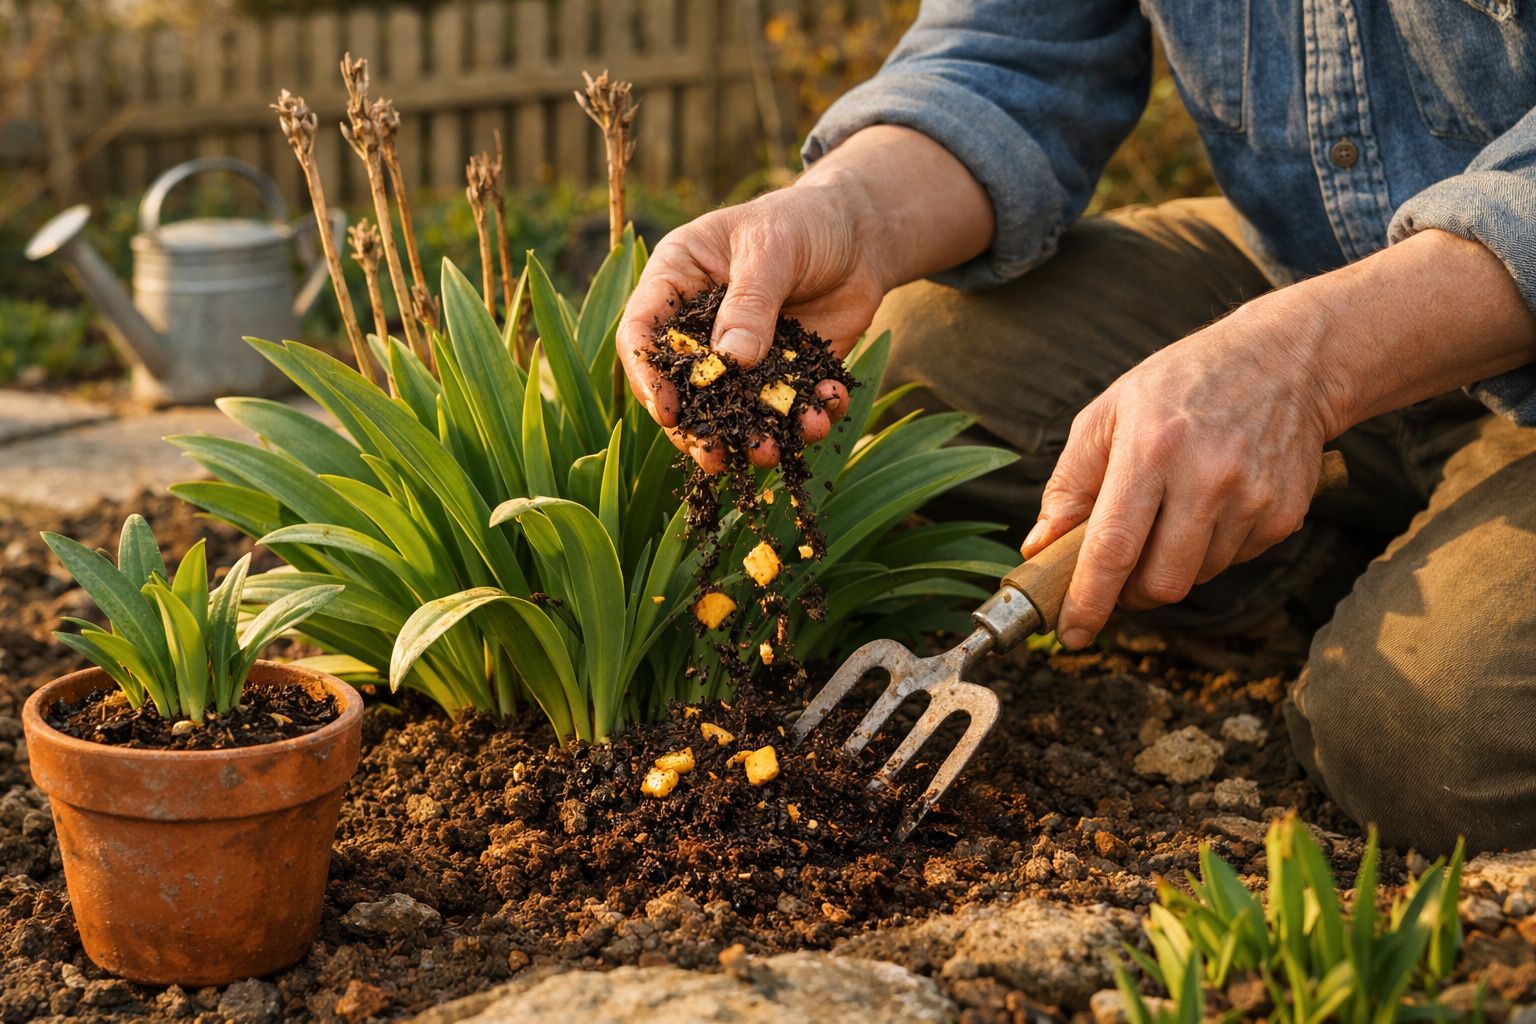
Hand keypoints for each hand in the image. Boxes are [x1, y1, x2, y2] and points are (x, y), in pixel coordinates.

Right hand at [617, 181, 874, 472]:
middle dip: (700, 428)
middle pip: (684, 385)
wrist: (862, 232)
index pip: (643, 332)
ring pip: (734, 407)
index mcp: (676, 280)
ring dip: (752, 436)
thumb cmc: (803, 221)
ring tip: (772, 455)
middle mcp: (701, 324)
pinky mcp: (785, 372)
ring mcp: (743, 353)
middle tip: (716, 459)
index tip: (669, 412)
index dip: (649, 375)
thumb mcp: (772, 250)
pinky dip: (805, 418)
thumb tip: (730, 363)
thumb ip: (750, 303)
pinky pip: (787, 406)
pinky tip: (823, 417)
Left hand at [1019, 297, 1331, 648]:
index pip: (1113, 548)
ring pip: (1196, 578)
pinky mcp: (1284, 514)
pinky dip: (1209, 551)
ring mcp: (1252, 498)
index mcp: (1152, 449)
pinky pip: (1233, 562)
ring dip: (1170, 568)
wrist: (1285, 360)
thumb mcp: (1108, 414)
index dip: (1089, 600)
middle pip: (1160, 582)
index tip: (1070, 633)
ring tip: (1169, 518)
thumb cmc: (1180, 385)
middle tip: (1119, 574)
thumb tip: (1039, 547)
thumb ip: (1069, 484)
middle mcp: (1207, 477)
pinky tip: (1210, 506)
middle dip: (1130, 595)